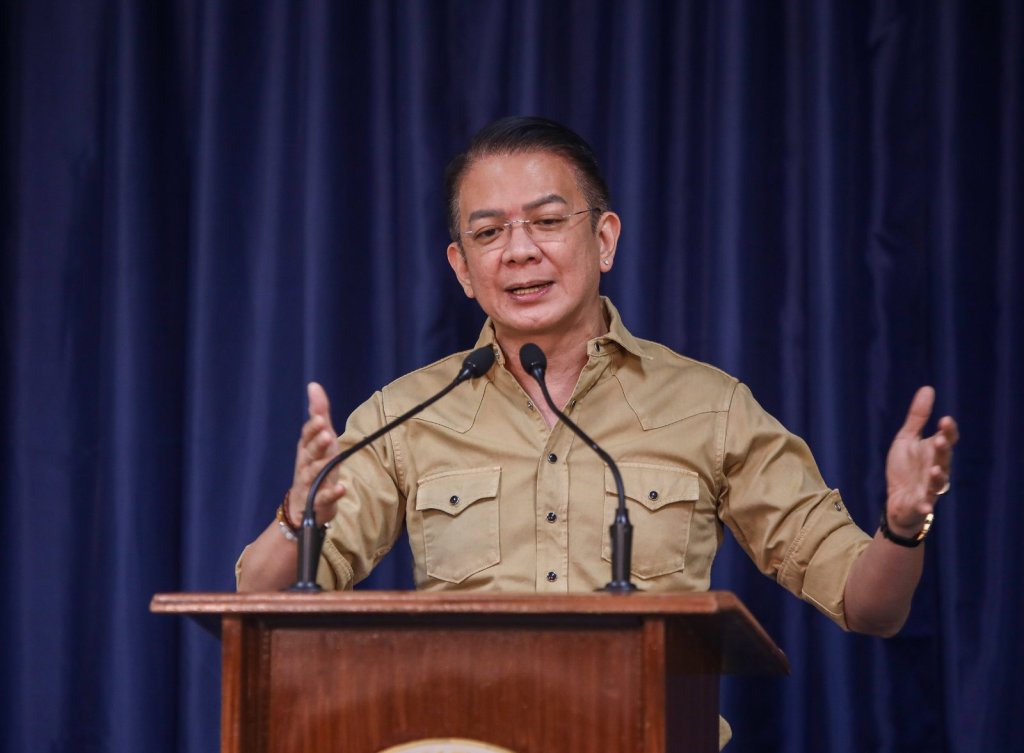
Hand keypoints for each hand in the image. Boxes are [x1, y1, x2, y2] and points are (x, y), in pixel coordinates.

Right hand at [287, 382, 345, 526]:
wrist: (304, 506)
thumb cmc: (315, 465)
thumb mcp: (319, 439)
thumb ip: (319, 413)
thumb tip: (314, 385)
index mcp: (307, 449)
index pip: (307, 436)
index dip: (313, 428)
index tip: (320, 417)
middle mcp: (306, 465)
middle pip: (309, 453)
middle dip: (317, 442)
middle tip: (325, 432)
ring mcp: (311, 484)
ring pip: (313, 473)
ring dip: (322, 465)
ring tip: (331, 456)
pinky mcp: (319, 501)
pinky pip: (324, 497)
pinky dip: (332, 493)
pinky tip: (341, 488)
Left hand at [884, 386, 959, 535]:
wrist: (897, 500)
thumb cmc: (905, 467)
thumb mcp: (906, 439)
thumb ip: (917, 417)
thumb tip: (928, 388)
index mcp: (933, 451)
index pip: (947, 439)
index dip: (948, 431)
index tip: (945, 420)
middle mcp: (936, 468)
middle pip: (944, 459)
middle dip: (943, 451)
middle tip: (941, 441)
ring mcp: (930, 487)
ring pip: (938, 482)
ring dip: (938, 477)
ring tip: (935, 470)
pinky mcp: (920, 503)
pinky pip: (925, 505)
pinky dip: (926, 506)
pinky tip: (926, 507)